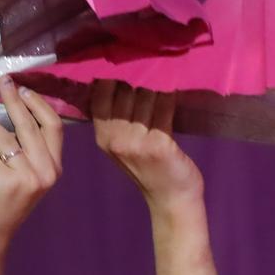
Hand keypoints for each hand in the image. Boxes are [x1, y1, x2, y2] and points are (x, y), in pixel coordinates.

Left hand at [0, 80, 65, 254]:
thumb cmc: (5, 204)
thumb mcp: (27, 178)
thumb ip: (26, 151)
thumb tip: (12, 114)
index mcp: (54, 169)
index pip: (53, 129)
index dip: (39, 105)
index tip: (24, 90)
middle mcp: (46, 172)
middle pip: (29, 127)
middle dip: (13, 100)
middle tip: (2, 82)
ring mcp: (27, 178)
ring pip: (2, 136)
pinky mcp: (5, 182)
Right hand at [88, 80, 200, 209]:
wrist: (171, 198)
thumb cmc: (149, 169)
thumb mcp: (121, 146)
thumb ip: (115, 122)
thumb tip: (115, 84)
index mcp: (103, 137)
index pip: (100, 97)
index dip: (113, 82)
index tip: (127, 76)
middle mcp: (116, 138)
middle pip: (125, 93)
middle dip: (139, 84)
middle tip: (151, 82)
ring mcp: (137, 142)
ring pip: (145, 97)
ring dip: (157, 90)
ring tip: (164, 89)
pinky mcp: (160, 144)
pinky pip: (165, 108)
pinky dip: (170, 98)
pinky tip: (174, 94)